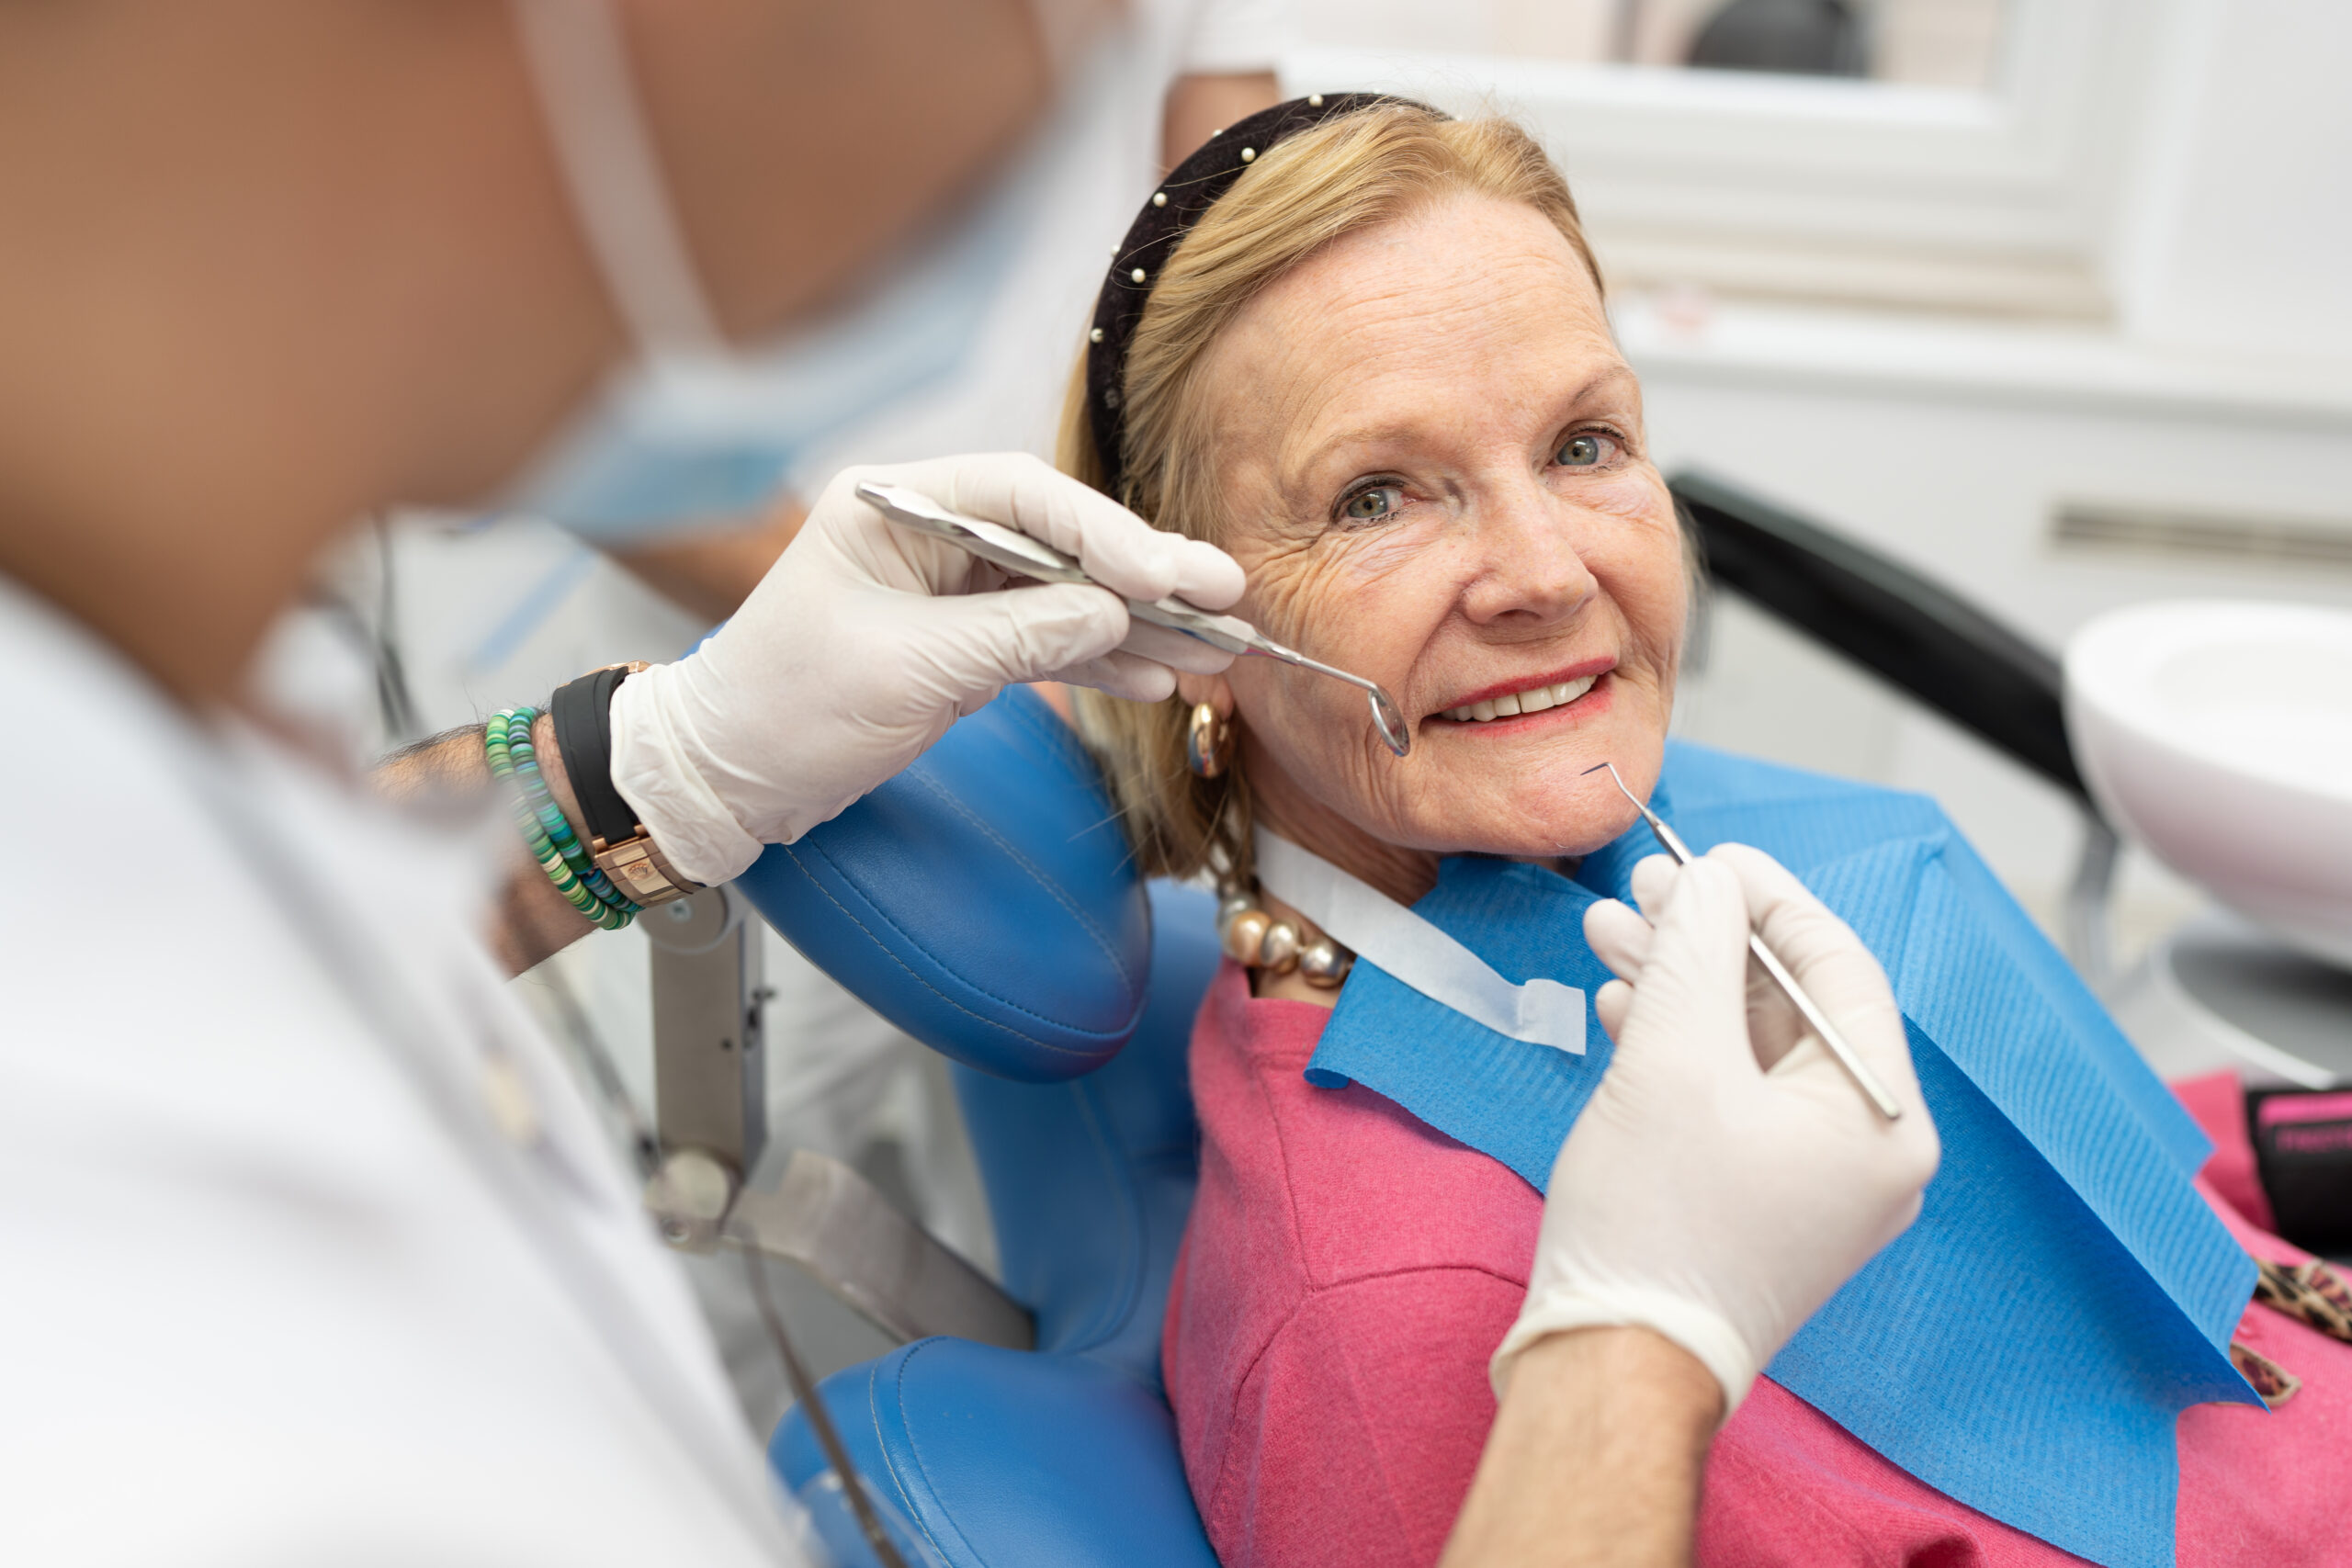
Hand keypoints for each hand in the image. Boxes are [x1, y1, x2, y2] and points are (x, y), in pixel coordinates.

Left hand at [606, 453, 1242, 882]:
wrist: (726, 779)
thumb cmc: (784, 709)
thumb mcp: (906, 670)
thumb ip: (1015, 635)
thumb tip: (1111, 611)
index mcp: (893, 502)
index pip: (1021, 496)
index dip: (1105, 532)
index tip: (1164, 574)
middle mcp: (927, 530)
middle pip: (1058, 539)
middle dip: (1142, 573)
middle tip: (1224, 596)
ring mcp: (948, 586)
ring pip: (1063, 592)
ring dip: (1138, 623)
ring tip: (1214, 647)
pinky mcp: (960, 640)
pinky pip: (1047, 638)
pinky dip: (1101, 659)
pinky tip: (1158, 676)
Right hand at [1492, 844, 1939, 1417]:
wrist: (1611, 1364)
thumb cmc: (1654, 1223)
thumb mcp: (1672, 1056)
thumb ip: (1697, 950)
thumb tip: (1709, 882)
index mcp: (1881, 1120)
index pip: (1839, 968)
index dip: (1767, 897)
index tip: (1702, 856)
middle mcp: (1867, 1153)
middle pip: (1793, 1004)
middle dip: (1710, 940)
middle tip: (1643, 890)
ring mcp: (1815, 1184)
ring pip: (1752, 1047)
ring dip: (1682, 986)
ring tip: (1613, 937)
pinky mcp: (1760, 1202)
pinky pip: (1733, 1096)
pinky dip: (1680, 1046)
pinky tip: (1623, 1008)